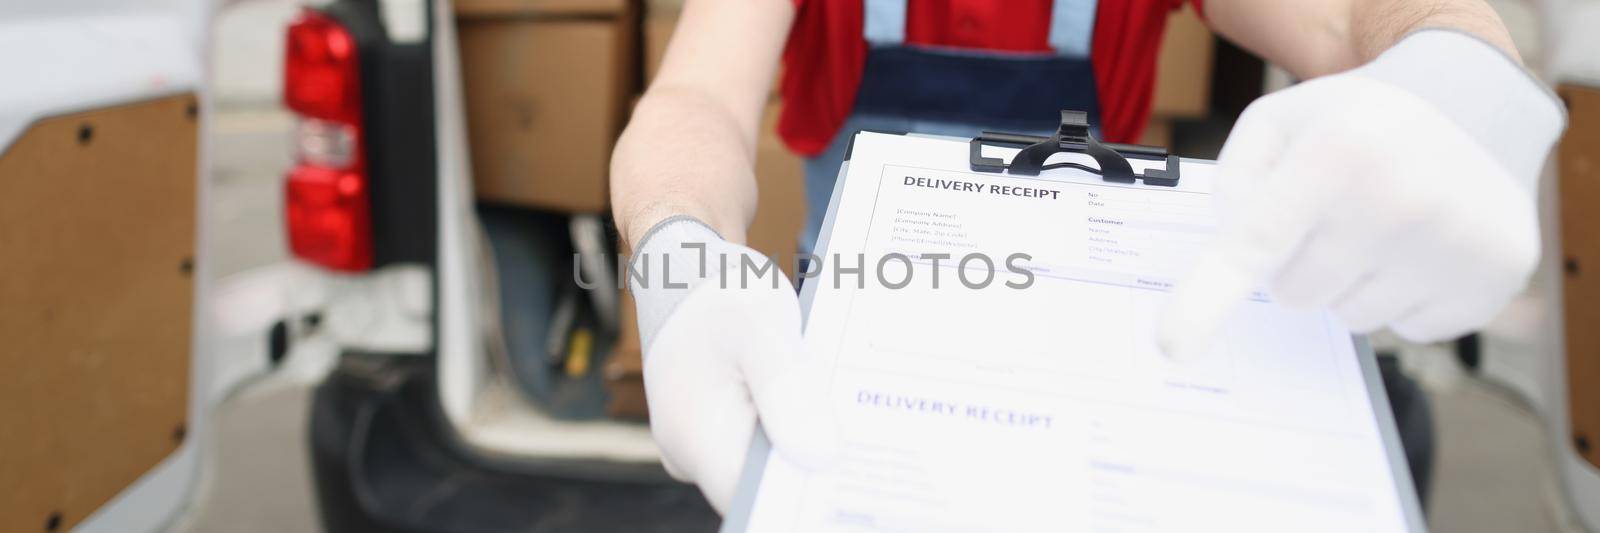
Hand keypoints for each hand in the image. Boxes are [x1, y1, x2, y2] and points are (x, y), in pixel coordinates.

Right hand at [629, 218, 836, 512]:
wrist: (686, 266)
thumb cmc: (722, 290)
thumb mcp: (764, 326)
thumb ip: (788, 390)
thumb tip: (822, 458)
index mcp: (696, 435)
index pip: (758, 497)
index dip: (808, 492)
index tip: (856, 469)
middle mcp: (690, 454)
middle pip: (765, 487)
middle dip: (817, 466)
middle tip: (869, 436)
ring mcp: (700, 447)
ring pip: (766, 467)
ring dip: (809, 446)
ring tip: (851, 414)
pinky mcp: (716, 434)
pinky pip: (761, 448)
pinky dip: (795, 430)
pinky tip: (825, 405)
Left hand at [1158, 31, 1563, 356]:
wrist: (1473, 104)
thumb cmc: (1353, 122)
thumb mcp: (1277, 123)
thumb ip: (1232, 185)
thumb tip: (1231, 258)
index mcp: (1339, 152)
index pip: (1259, 241)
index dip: (1209, 298)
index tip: (1172, 344)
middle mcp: (1404, 198)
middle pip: (1296, 293)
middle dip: (1300, 265)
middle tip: (1334, 214)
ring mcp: (1458, 242)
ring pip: (1352, 317)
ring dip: (1354, 283)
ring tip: (1384, 222)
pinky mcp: (1496, 277)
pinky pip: (1410, 328)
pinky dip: (1406, 296)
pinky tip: (1424, 244)